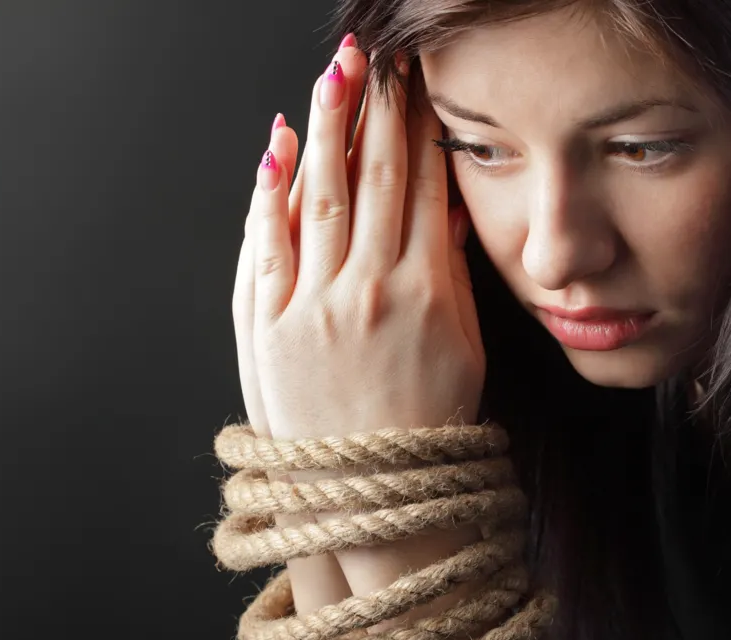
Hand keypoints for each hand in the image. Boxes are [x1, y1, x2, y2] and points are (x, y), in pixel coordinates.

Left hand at [241, 47, 480, 445]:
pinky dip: (269, 194)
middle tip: (377, 56)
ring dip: (326, 130)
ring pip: (321, 199)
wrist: (371, 492)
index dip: (420, 128)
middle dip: (375, 110)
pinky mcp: (267, 327)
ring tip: (334, 75)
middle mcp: (369, 290)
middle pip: (374, 179)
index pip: (423, 188)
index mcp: (427, 293)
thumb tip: (447, 207)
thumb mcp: (464, 346)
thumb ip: (452, 273)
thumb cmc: (428, 422)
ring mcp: (312, 307)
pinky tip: (277, 148)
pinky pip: (266, 247)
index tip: (419, 85)